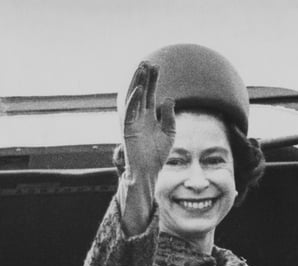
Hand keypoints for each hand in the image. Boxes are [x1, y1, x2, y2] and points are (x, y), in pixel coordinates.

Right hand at [122, 62, 175, 183]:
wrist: (148, 171)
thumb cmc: (158, 156)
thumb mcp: (169, 133)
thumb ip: (169, 116)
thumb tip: (168, 98)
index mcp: (150, 118)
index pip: (151, 95)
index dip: (153, 81)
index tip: (156, 67)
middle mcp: (140, 117)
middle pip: (142, 93)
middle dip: (145, 78)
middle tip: (148, 62)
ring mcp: (133, 122)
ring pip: (134, 98)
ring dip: (137, 83)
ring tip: (141, 68)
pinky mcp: (128, 129)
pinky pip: (129, 111)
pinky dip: (133, 100)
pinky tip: (139, 89)